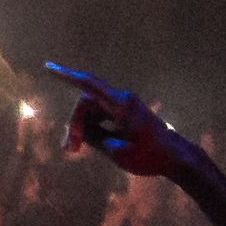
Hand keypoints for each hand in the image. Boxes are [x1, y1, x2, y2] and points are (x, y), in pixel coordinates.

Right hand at [49, 65, 207, 183]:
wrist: (177, 157)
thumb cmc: (150, 155)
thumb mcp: (117, 152)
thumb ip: (95, 138)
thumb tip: (80, 130)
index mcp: (122, 105)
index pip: (88, 85)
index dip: (66, 76)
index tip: (47, 67)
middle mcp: (122, 100)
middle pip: (85, 103)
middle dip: (75, 124)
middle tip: (71, 151)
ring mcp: (123, 106)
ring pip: (91, 111)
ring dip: (81, 129)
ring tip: (75, 151)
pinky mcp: (124, 114)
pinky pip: (99, 116)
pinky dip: (91, 129)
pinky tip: (87, 145)